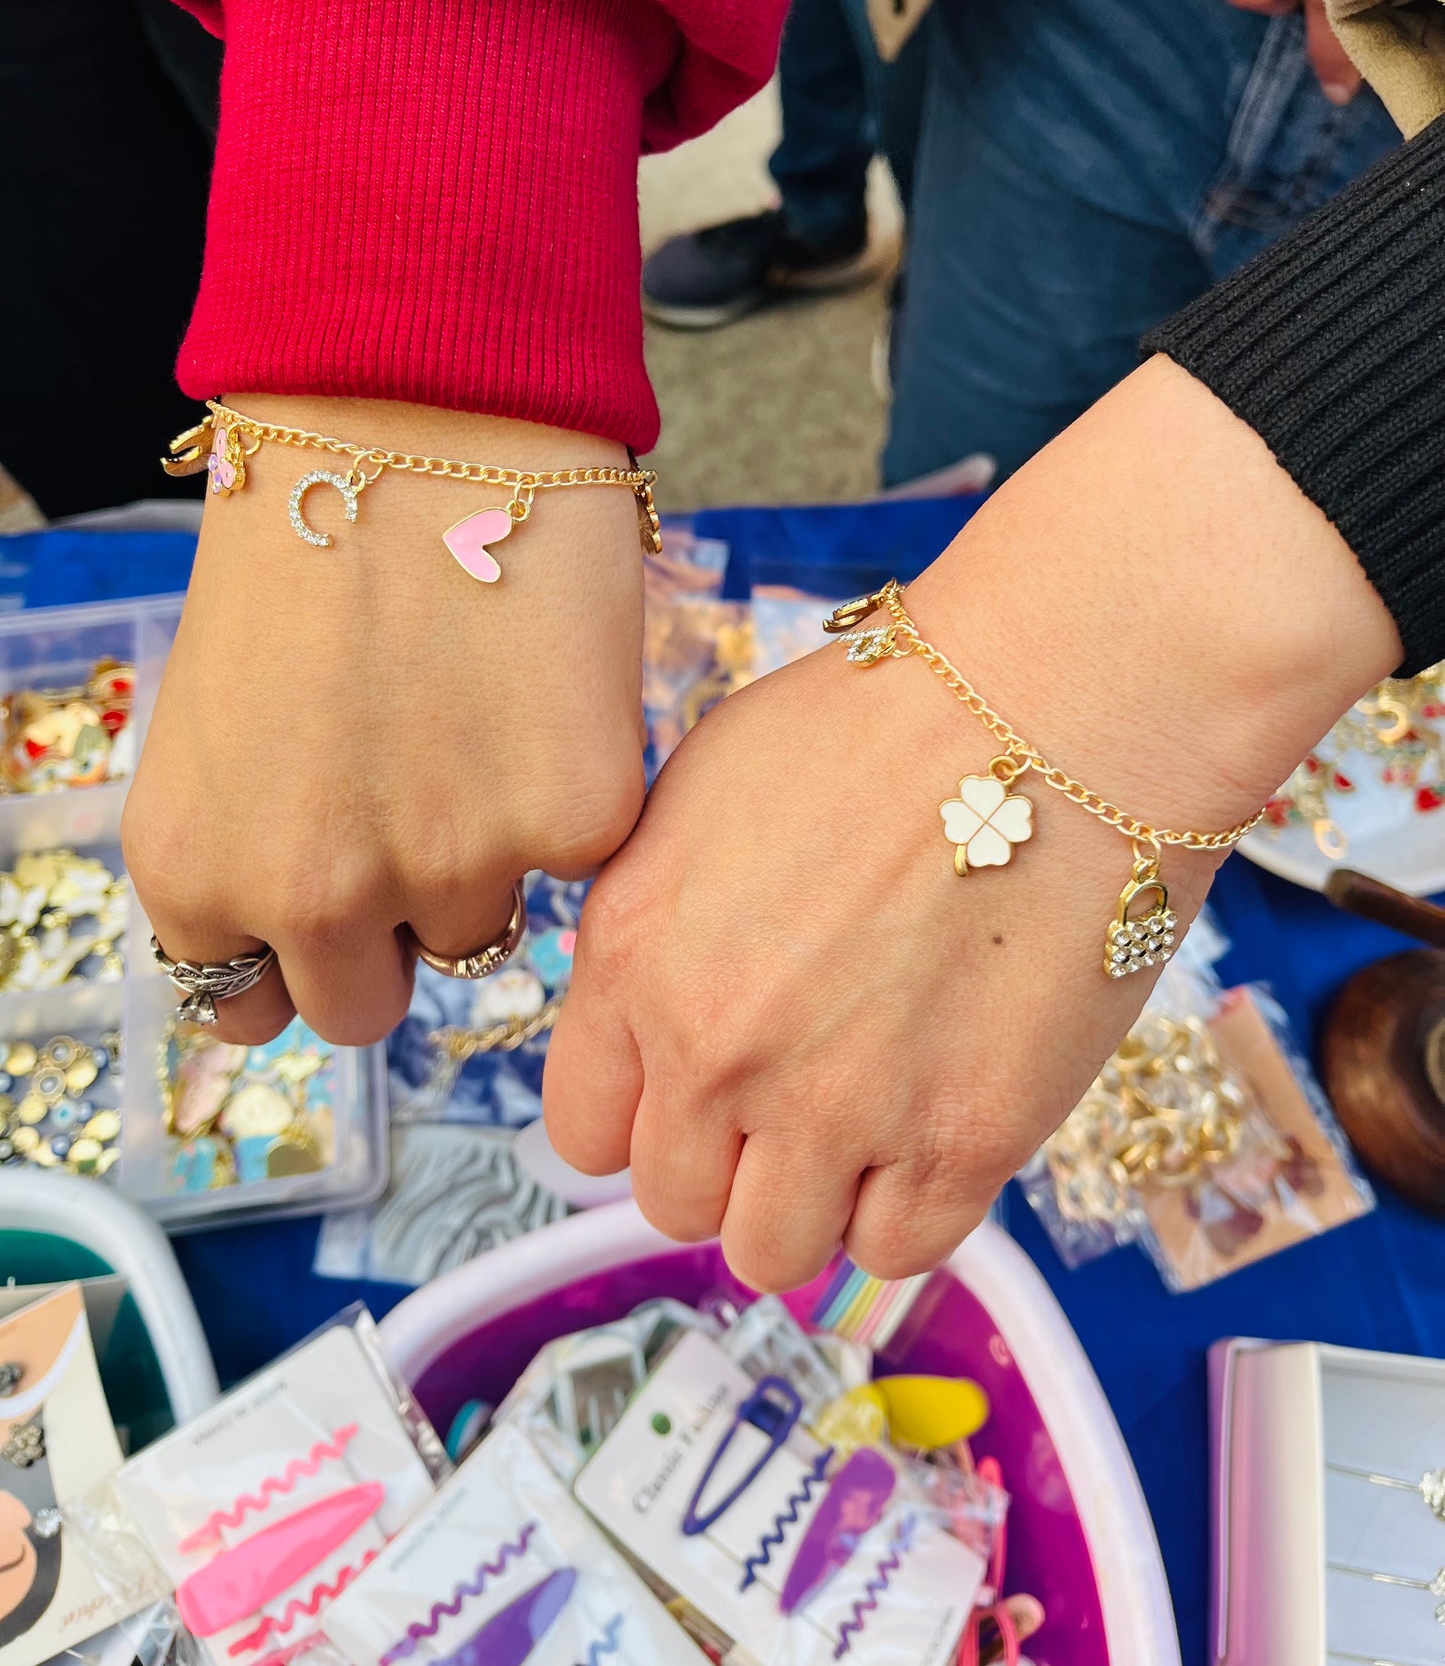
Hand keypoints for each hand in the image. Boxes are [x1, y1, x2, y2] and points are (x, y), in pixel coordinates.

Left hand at [124, 394, 645, 1046]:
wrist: (419, 410)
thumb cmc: (307, 544)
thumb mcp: (218, 727)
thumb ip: (248, 853)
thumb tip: (315, 944)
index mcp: (197, 870)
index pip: (248, 1009)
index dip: (296, 960)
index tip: (335, 910)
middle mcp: (312, 894)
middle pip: (368, 1009)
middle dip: (392, 933)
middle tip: (418, 814)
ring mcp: (451, 865)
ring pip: (482, 935)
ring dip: (486, 859)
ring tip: (477, 721)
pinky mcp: (575, 820)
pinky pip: (582, 861)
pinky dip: (574, 795)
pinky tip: (543, 692)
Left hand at [544, 359, 1400, 1288]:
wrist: (1053, 705)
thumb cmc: (885, 719)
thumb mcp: (702, 790)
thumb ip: (651, 919)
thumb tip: (648, 1001)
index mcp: (633, 956)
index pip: (582, 1130)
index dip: (641, 1115)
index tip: (691, 1094)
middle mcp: (714, 1050)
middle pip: (671, 1202)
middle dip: (724, 1161)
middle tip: (792, 1099)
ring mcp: (835, 1108)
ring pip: (772, 1253)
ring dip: (810, 1200)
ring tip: (866, 1120)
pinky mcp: (960, 1141)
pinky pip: (896, 1252)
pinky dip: (907, 1207)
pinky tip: (934, 1128)